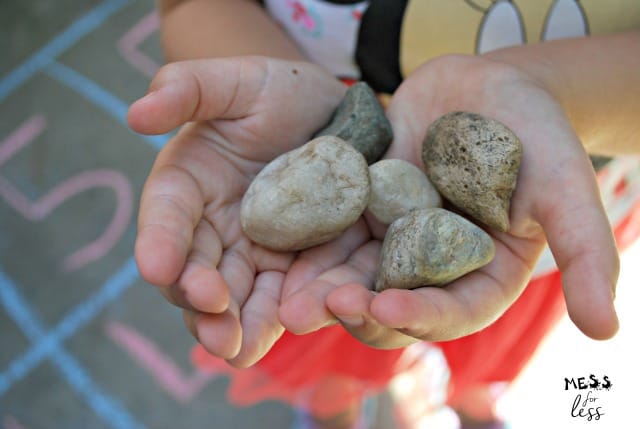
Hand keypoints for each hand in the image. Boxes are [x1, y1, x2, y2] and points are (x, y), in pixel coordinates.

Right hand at [128, 57, 345, 366]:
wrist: (333, 116)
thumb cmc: (277, 91)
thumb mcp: (236, 80)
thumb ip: (187, 88)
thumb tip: (137, 113)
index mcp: (187, 184)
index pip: (167, 217)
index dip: (161, 242)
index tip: (158, 266)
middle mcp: (211, 227)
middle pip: (194, 270)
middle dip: (197, 298)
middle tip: (211, 317)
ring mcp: (250, 252)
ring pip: (232, 298)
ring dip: (231, 325)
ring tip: (235, 347)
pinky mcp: (288, 267)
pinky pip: (277, 300)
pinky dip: (271, 321)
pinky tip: (270, 341)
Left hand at [279, 54, 619, 346]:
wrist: (484, 84)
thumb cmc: (534, 131)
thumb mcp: (564, 185)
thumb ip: (585, 251)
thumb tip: (607, 331)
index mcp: (481, 274)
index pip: (451, 310)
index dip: (420, 316)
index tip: (386, 309)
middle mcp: (433, 266)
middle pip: (393, 301)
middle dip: (356, 310)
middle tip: (317, 308)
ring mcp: (393, 239)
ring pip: (354, 273)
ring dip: (321, 289)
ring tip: (288, 298)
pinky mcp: (363, 210)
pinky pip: (333, 231)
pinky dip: (309, 243)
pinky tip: (277, 246)